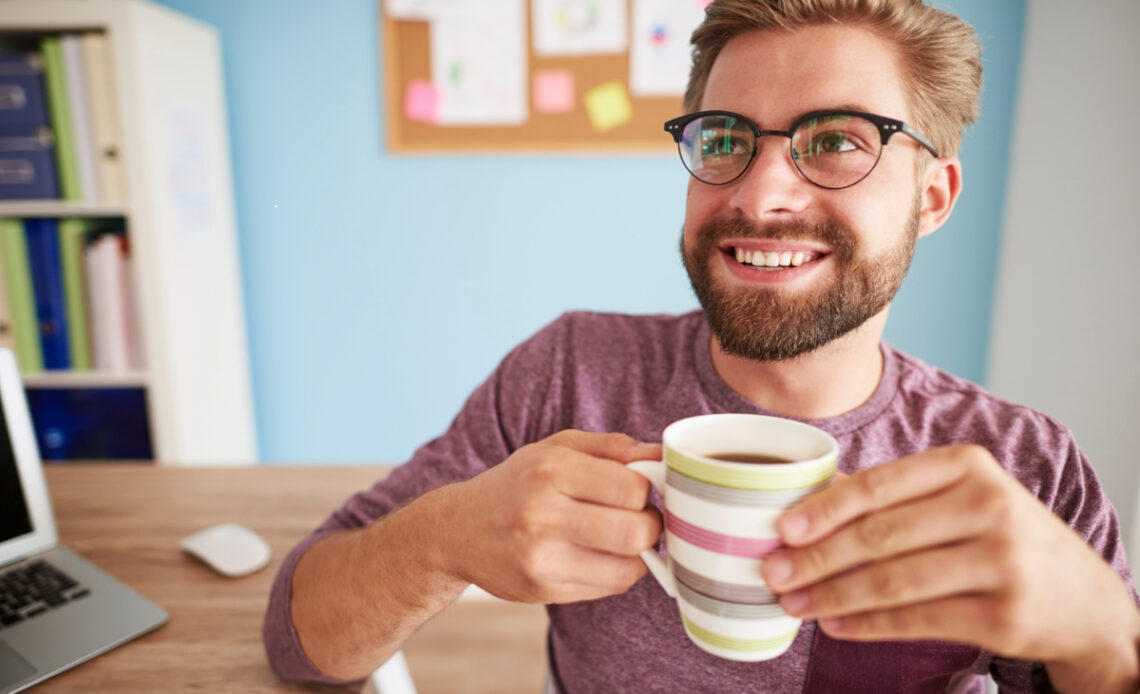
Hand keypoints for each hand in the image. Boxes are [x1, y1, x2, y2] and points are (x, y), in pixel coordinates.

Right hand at [439, 430, 662, 603]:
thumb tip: (662, 456)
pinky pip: (608, 587)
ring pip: (628, 568)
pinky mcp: (542, 589)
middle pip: (636, 533)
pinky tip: (598, 556)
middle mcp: (542, 514)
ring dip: (639, 555)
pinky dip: (616, 572)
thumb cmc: (518, 483)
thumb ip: (612, 448)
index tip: (641, 491)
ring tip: (622, 538)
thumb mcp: (557, 449)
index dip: (648, 490)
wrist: (456, 530)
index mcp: (550, 469)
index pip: (633, 488)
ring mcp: (540, 557)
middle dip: (651, 527)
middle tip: (640, 519)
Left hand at [759, 445, 1139, 691]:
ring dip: (833, 596)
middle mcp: (989, 507)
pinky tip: (835, 624)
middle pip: (880, 536)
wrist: (1081, 598)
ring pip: (893, 582)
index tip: (782, 529)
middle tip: (774, 574)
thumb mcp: (960, 498)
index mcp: (968, 466)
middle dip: (817, 558)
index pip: (880, 485)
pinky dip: (868, 624)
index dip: (824, 509)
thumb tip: (806, 499)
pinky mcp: (1005, 616)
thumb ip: (893, 494)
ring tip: (794, 604)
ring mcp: (1001, 563)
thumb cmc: (1000, 536)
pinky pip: (917, 620)